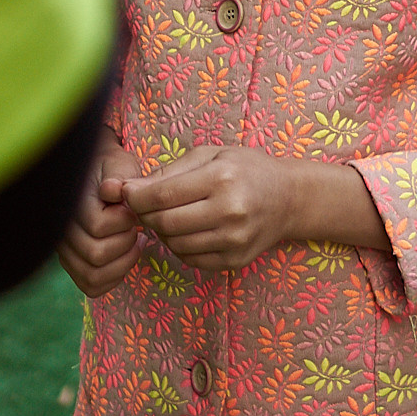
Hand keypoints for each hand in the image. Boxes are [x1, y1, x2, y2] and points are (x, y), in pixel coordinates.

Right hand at [55, 131, 146, 297]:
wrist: (97, 176)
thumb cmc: (112, 170)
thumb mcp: (118, 163)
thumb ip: (117, 175)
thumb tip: (112, 189)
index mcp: (72, 203)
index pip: (98, 226)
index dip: (123, 221)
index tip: (132, 210)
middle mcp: (62, 230)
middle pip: (96, 255)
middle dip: (125, 243)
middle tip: (134, 229)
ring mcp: (64, 250)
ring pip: (92, 275)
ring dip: (122, 264)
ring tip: (132, 244)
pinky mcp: (72, 264)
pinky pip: (91, 286)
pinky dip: (112, 279)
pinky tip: (123, 259)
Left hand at [122, 146, 301, 271]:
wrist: (289, 198)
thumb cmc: (247, 169)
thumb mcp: (211, 155)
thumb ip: (170, 171)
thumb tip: (129, 189)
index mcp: (222, 179)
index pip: (162, 196)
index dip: (135, 197)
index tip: (127, 193)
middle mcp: (229, 212)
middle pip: (165, 223)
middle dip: (145, 216)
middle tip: (144, 206)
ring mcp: (234, 240)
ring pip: (175, 244)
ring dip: (162, 232)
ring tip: (170, 215)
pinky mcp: (235, 260)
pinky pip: (191, 259)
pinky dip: (180, 246)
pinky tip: (188, 230)